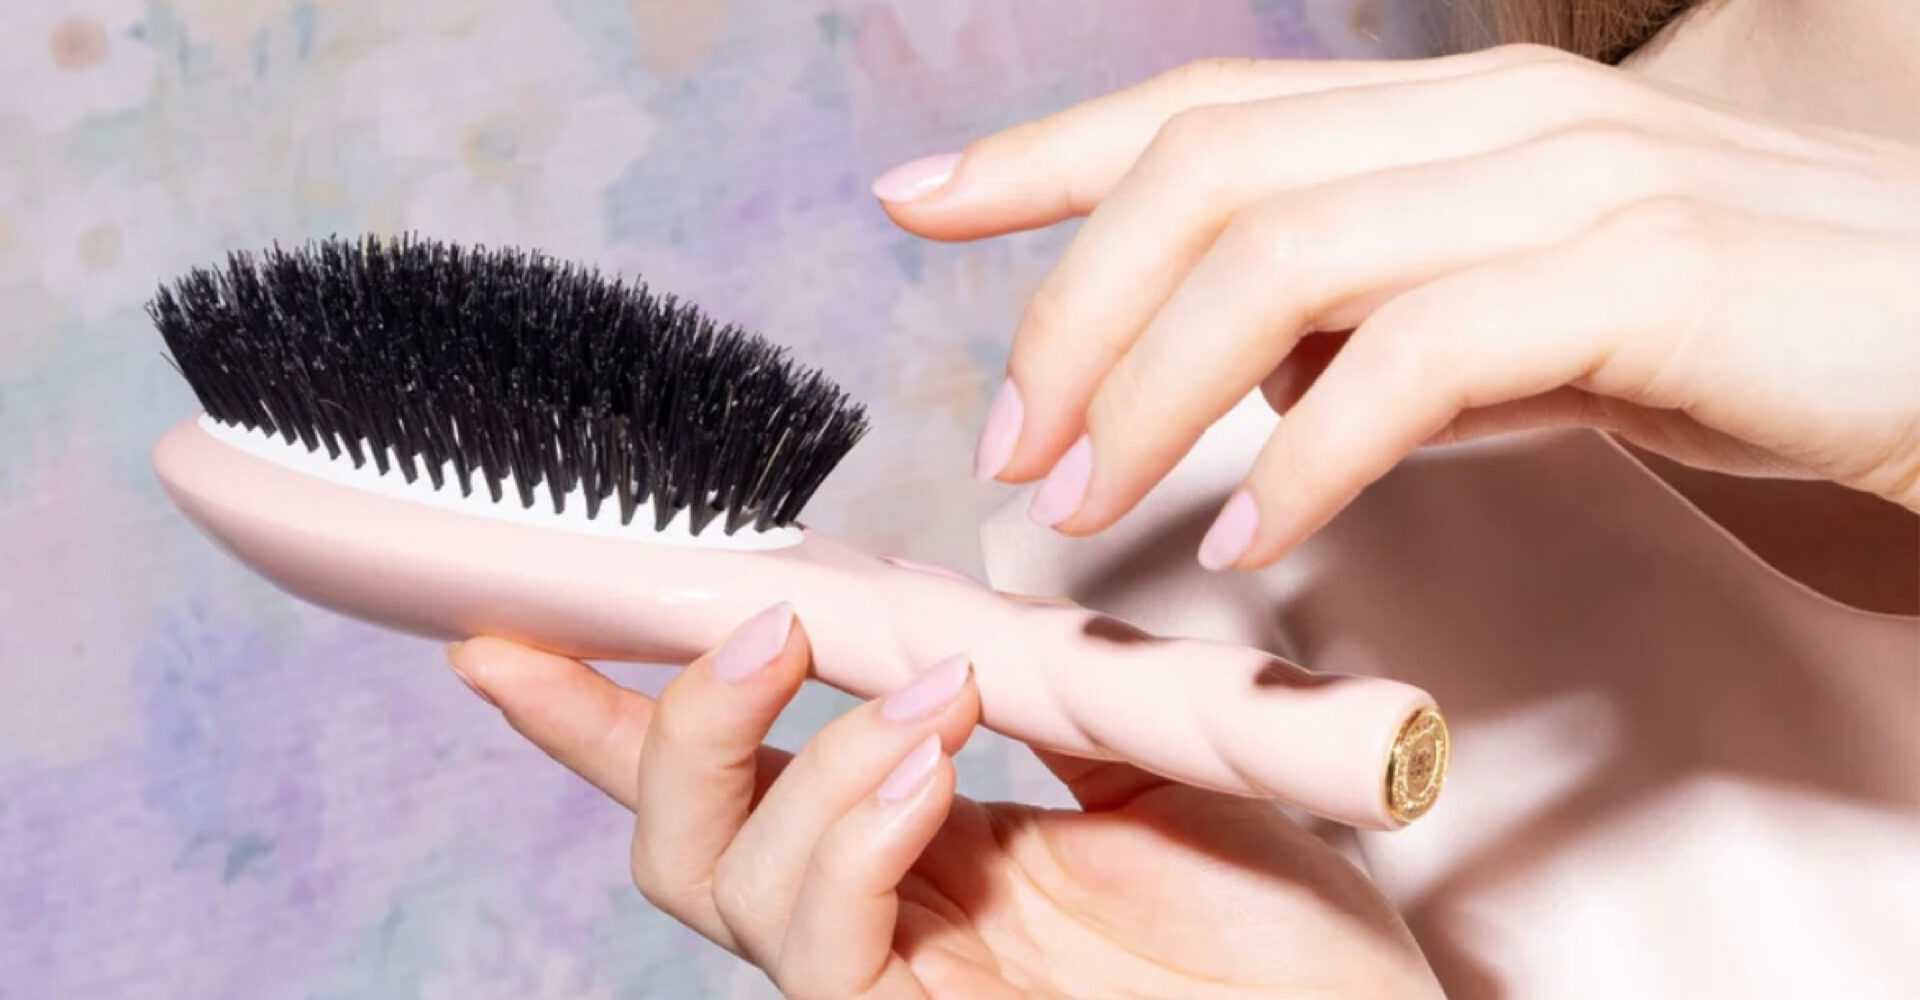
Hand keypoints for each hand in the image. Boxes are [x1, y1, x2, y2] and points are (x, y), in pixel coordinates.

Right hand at [447, 606, 1441, 998]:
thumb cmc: (1295, 937)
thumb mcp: (1164, 769)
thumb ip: (1046, 696)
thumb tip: (947, 612)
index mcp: (928, 848)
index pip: (742, 776)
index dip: (609, 710)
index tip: (513, 623)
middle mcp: (889, 920)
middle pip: (684, 839)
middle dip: (671, 721)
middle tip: (757, 630)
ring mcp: (902, 987)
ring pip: (724, 890)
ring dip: (795, 766)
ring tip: (924, 706)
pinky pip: (819, 954)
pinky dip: (848, 837)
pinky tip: (928, 768)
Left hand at [875, 44, 1919, 568]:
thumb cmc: (1734, 332)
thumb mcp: (1524, 323)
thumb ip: (1384, 329)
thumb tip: (1251, 381)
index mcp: (1448, 111)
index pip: (1204, 107)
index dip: (1046, 152)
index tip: (918, 201)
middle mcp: (1490, 114)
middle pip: (1206, 172)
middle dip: (1075, 308)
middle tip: (1015, 442)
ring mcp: (1564, 181)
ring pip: (1281, 251)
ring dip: (1151, 390)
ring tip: (1083, 499)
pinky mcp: (1636, 275)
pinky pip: (1416, 354)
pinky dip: (1310, 452)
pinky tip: (1256, 534)